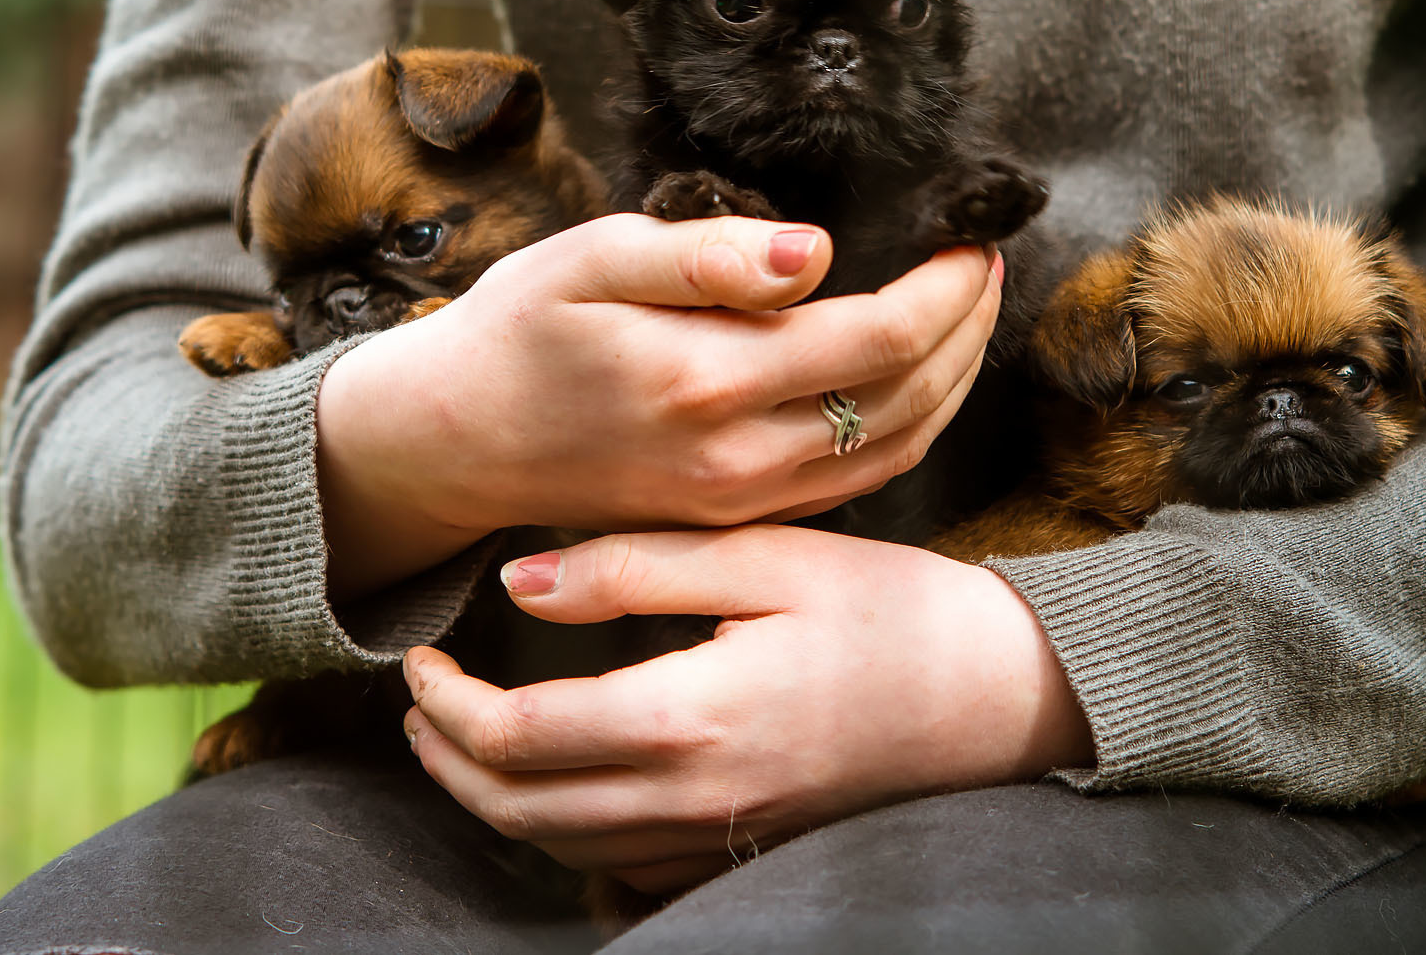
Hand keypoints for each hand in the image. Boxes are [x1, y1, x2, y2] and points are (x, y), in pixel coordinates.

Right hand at [314, 216, 1002, 597]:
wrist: (454, 443)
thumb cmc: (517, 332)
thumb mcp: (589, 258)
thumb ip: (703, 253)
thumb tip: (817, 251)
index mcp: (708, 379)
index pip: (883, 338)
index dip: (945, 288)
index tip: (965, 235)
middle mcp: (738, 456)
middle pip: (909, 397)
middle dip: (967, 326)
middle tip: (985, 263)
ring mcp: (741, 499)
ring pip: (895, 448)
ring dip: (954, 380)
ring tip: (971, 312)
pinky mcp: (736, 518)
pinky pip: (857, 481)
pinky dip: (911, 428)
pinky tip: (920, 380)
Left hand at [399, 525, 1093, 893]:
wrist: (1007, 694)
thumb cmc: (894, 610)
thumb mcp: (769, 556)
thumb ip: (638, 564)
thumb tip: (521, 578)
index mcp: (691, 717)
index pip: (517, 738)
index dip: (445, 703)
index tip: (420, 655)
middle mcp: (696, 798)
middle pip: (521, 812)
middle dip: (446, 761)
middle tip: (417, 702)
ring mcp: (723, 838)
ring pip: (563, 850)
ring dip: (493, 801)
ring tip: (461, 741)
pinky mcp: (748, 850)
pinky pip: (624, 868)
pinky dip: (564, 835)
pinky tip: (559, 786)